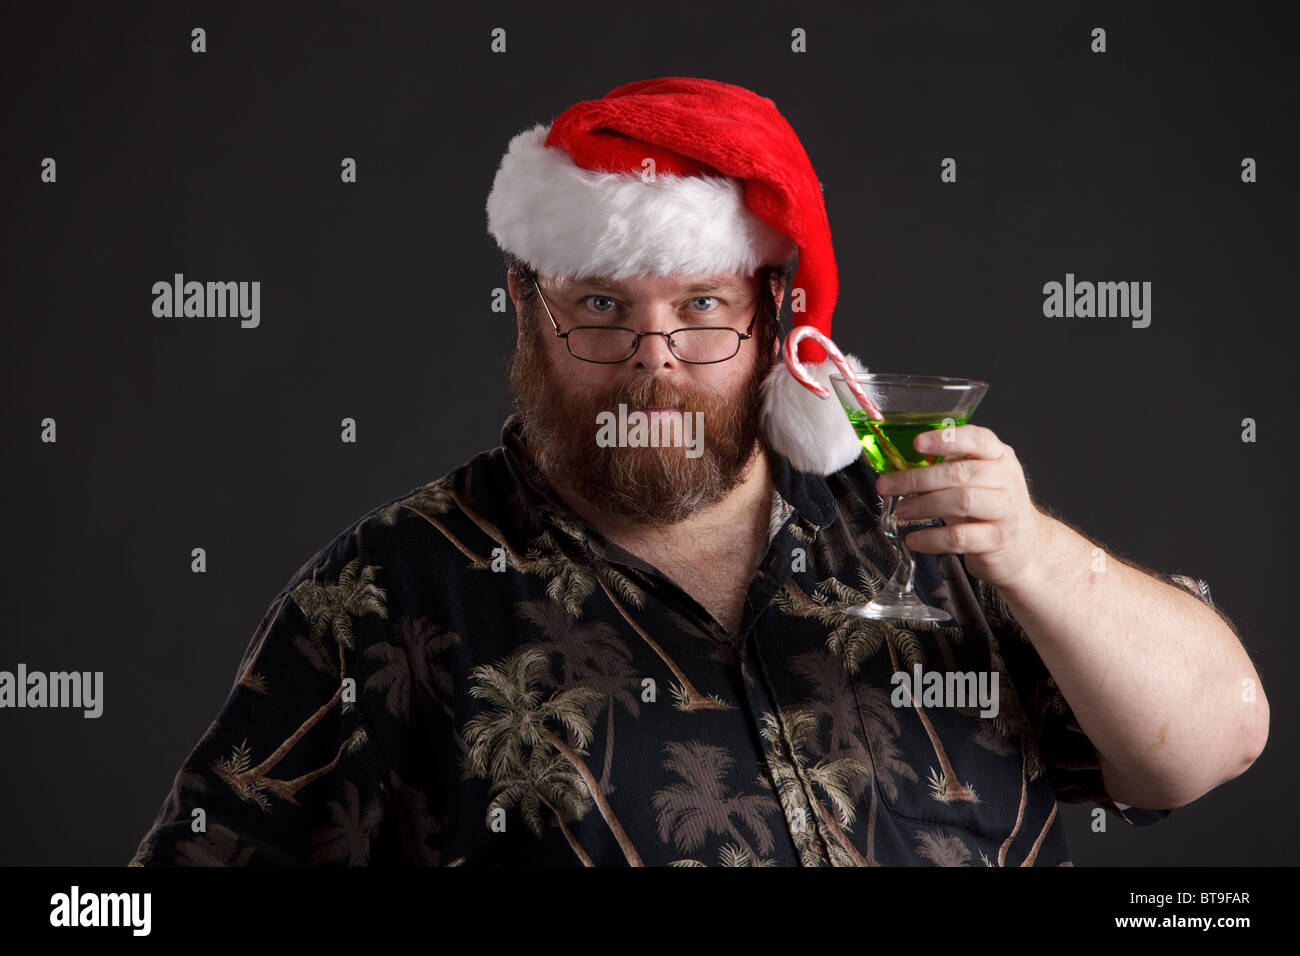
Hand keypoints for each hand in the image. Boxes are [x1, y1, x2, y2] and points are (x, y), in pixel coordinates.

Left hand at [872, 424, 1045, 590]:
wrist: (1026, 547)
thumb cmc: (990, 508)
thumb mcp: (976, 480)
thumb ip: (946, 469)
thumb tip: (898, 466)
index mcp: (999, 457)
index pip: (976, 439)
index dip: (946, 439)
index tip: (916, 443)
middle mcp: (1006, 479)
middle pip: (960, 473)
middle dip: (918, 478)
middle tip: (887, 485)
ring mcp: (1005, 511)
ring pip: (962, 501)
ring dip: (923, 506)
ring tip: (900, 511)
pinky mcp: (998, 540)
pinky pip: (960, 537)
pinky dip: (932, 539)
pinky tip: (914, 539)